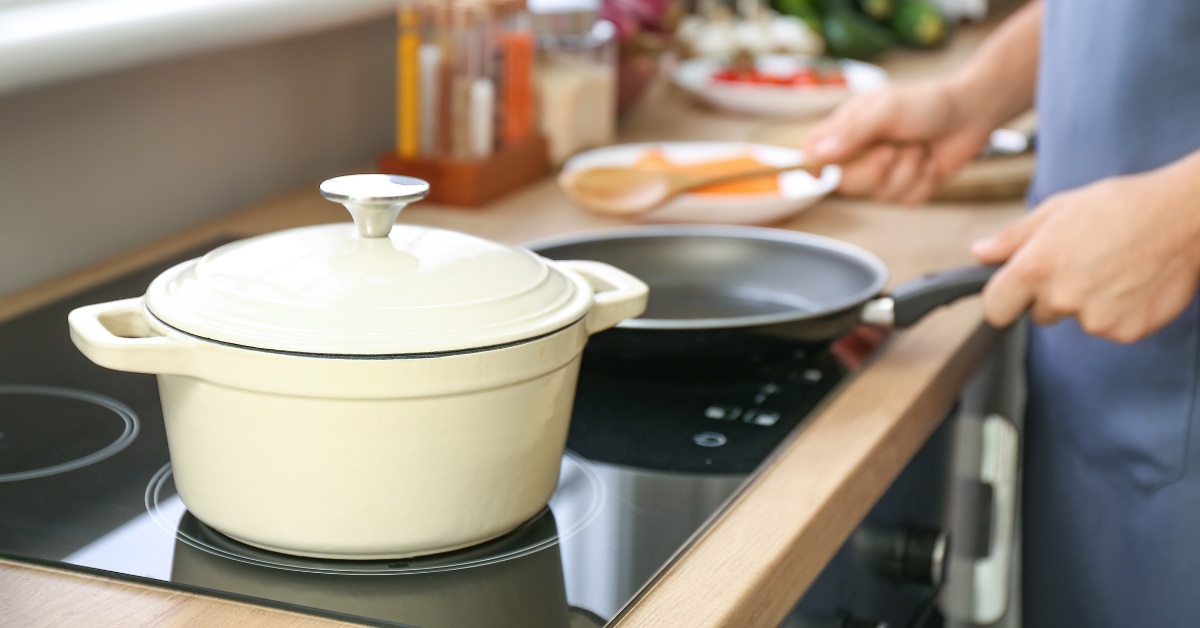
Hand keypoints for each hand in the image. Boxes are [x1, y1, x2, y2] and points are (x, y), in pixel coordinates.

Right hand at [802, 79, 994, 204]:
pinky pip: (905, 201)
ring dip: (906, 173)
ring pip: (879, 195)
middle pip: (847, 184)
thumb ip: (850, 133)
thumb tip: (816, 154)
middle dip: (875, 171)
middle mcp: (863, 152)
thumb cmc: (928, 102)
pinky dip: (923, 183)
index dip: (814, 165)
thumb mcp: (885, 110)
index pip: (814, 153)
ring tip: (920, 149)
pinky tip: (931, 162)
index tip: (822, 172)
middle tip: (892, 150)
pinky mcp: (909, 185)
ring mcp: (886, 171)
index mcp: (849, 129)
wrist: (973, 111)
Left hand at [972, 160, 1199, 342]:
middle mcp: (1062, 297)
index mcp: (1036, 267)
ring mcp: (1095, 318)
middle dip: (1052, 294)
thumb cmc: (1122, 206)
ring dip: (1089, 302)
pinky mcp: (1126, 331)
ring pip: (1077, 320)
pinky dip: (1119, 312)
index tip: (1012, 295)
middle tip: (1083, 263)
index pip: (995, 307)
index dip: (1003, 300)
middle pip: (1038, 314)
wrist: (1185, 217)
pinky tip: (1133, 283)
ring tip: (1114, 267)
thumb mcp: (1058, 210)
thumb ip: (1013, 238)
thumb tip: (979, 253)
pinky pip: (1110, 328)